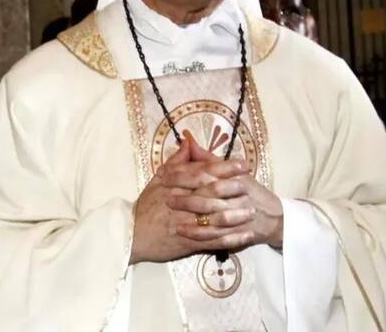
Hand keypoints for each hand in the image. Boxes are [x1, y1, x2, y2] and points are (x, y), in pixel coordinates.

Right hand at [129, 137, 250, 263]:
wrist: (132, 235)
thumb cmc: (147, 206)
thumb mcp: (158, 180)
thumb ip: (176, 162)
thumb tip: (189, 142)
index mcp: (176, 185)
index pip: (203, 172)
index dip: (224, 168)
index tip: (243, 164)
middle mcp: (182, 202)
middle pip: (211, 193)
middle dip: (233, 188)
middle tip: (252, 185)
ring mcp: (186, 224)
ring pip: (214, 218)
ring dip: (235, 215)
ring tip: (253, 212)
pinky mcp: (188, 243)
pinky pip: (213, 240)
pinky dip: (231, 238)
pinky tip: (246, 235)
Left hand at [165, 138, 283, 249]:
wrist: (273, 217)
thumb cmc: (249, 191)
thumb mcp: (232, 171)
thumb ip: (208, 159)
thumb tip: (188, 141)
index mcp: (235, 177)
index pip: (207, 173)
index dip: (184, 174)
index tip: (165, 175)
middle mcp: (238, 195)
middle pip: (209, 194)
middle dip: (185, 195)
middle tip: (164, 195)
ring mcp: (239, 215)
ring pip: (212, 216)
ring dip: (190, 215)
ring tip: (171, 216)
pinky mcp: (238, 233)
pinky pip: (216, 235)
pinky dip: (198, 234)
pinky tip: (182, 231)